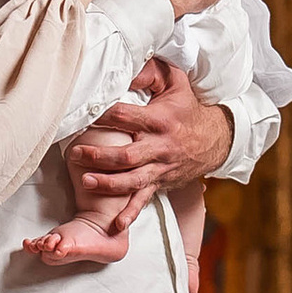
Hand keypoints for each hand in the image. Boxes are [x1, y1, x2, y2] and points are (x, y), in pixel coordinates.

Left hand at [68, 57, 230, 200]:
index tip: (83, 114)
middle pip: (127, 155)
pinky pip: (145, 199)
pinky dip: (131, 213)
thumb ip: (152, 71)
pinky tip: (116, 224)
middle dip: (100, 156)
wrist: (216, 139)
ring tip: (86, 182)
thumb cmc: (187, 108)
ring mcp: (160, 168)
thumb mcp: (175, 82)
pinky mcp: (161, 182)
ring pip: (133, 180)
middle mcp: (160, 146)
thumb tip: (128, 68)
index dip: (103, 116)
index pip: (125, 117)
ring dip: (109, 184)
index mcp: (159, 120)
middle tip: (75, 153)